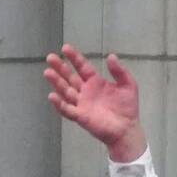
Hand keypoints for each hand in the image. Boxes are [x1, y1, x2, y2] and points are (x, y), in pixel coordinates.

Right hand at [43, 44, 145, 161]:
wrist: (128, 129)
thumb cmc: (127, 108)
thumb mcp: (128, 85)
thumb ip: (120, 71)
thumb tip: (111, 56)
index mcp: (95, 82)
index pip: (82, 67)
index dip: (74, 58)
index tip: (65, 48)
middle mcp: (85, 91)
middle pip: (70, 77)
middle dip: (60, 68)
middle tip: (50, 57)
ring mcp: (81, 104)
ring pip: (65, 91)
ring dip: (56, 82)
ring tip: (48, 72)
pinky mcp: (81, 116)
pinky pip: (67, 109)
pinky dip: (59, 104)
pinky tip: (52, 95)